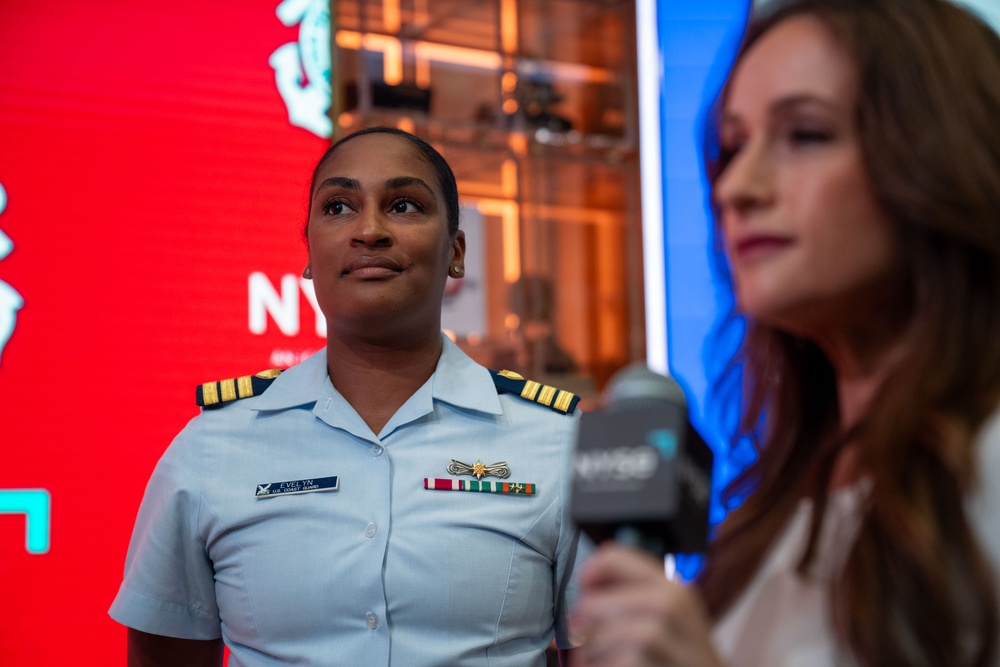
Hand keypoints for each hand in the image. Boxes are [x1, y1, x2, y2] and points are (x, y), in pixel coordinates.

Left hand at [569, 544, 725, 666]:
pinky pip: (613, 662)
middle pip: (594, 603)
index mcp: (671, 585)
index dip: (587, 574)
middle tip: (587, 640)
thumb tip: (581, 597)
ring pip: (599, 636)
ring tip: (604, 660)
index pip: (612, 556)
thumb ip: (632, 597)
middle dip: (584, 627)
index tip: (583, 593)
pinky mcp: (658, 664)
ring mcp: (666, 635)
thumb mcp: (670, 617)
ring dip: (592, 655)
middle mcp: (671, 603)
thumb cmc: (683, 656)